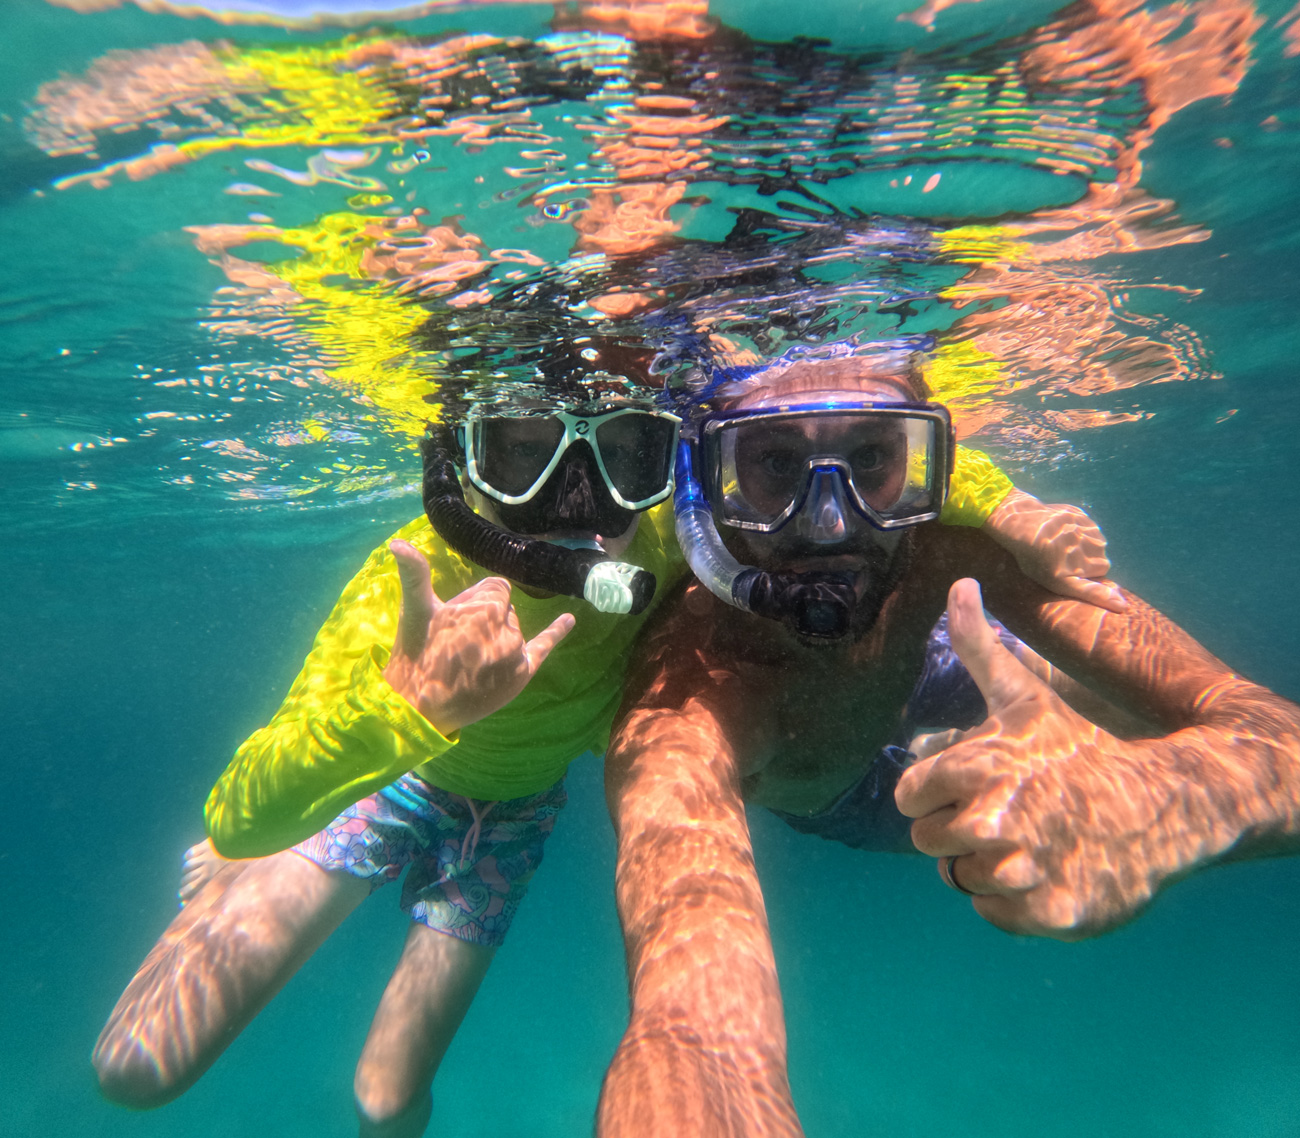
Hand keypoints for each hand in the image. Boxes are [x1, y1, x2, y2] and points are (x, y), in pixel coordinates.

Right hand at [382, 540, 574, 735]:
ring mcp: (517, 652)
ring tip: (470, 656)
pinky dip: (557, 631)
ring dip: (498, 634)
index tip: (457, 618)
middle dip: (487, 618)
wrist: (419, 705)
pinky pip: (544, 646)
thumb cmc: (415, 653)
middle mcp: (508, 627)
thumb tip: (397, 542)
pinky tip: (570, 619)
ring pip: (514, 629)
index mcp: (485, 607)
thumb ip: (414, 573)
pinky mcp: (521, 673)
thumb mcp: (415, 610)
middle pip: (505, 609)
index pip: (496, 589)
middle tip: (458, 641)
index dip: (475, 601)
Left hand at [895, 578, 1209, 939]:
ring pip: (959, 879)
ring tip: (1033, 840)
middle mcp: (994, 822)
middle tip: (1010, 813)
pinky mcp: (1048, 915)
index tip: (976, 783)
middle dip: (960, 829)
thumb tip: (959, 583)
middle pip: (929, 842)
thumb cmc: (1078, 750)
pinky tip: (1050, 871)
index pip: (909, 796)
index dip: (937, 791)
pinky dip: (1016, 902)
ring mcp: (1022, 872)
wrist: (1161, 809)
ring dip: (988, 866)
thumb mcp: (1025, 697)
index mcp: (976, 769)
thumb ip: (978, 646)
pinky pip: (994, 914)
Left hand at [985, 489, 1126, 612]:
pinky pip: (1087, 527)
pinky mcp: (1080, 515)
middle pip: (1100, 558)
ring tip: (1059, 547)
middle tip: (1062, 560)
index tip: (1071, 571)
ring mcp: (1086, 528)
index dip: (1087, 573)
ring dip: (1082, 545)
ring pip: (1095, 542)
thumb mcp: (1060, 584)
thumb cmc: (1035, 560)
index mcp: (1088, 564)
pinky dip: (1077, 530)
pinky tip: (1059, 533)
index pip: (1102, 571)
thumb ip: (1091, 593)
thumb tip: (1124, 606)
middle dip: (1086, 560)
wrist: (1019, 526)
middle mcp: (1090, 546)